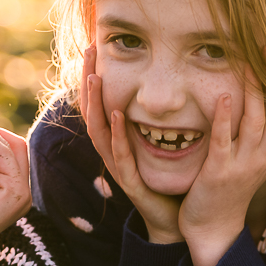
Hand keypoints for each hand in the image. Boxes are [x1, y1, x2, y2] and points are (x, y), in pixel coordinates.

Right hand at [79, 45, 182, 243]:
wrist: (176, 220)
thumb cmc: (169, 180)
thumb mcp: (162, 141)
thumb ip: (158, 115)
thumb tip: (171, 81)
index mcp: (119, 140)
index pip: (101, 102)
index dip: (94, 75)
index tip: (94, 46)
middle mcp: (113, 151)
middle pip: (92, 111)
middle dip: (89, 81)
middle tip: (88, 51)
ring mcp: (120, 167)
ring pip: (99, 131)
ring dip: (95, 103)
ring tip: (94, 77)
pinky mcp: (131, 182)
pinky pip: (120, 156)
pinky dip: (117, 135)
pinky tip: (117, 115)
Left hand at [178, 69, 265, 265]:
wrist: (214, 230)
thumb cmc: (228, 191)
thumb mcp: (250, 160)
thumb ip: (257, 134)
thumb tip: (261, 103)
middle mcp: (262, 155)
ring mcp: (243, 164)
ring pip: (254, 121)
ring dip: (253, 90)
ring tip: (250, 61)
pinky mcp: (219, 172)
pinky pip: (225, 141)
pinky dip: (225, 117)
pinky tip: (224, 95)